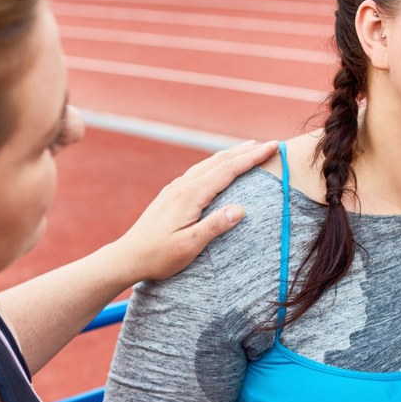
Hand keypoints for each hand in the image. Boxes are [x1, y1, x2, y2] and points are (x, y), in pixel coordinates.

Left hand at [106, 139, 277, 282]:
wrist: (127, 257)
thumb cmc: (158, 256)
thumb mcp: (189, 246)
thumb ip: (214, 226)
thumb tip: (241, 209)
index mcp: (190, 195)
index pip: (228, 170)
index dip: (252, 158)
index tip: (273, 147)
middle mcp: (182, 185)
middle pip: (219, 161)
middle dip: (246, 151)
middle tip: (271, 144)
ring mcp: (175, 188)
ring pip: (208, 163)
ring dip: (231, 154)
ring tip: (249, 147)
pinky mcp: (171, 194)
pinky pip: (199, 170)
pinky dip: (217, 163)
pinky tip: (219, 166)